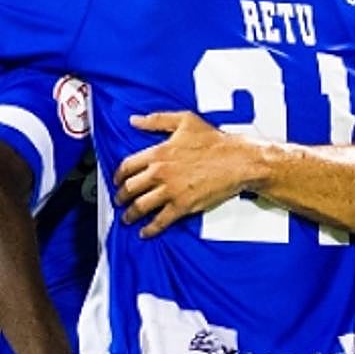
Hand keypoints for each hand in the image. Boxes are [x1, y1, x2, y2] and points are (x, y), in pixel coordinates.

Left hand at [113, 111, 256, 238]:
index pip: (127, 167)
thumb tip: (134, 120)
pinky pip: (160, 221)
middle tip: (119, 201)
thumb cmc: (214, 141)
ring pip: (140, 206)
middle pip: (130, 188)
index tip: (116, 181)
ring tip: (127, 218)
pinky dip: (149, 229)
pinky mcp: (183, 206)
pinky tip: (144, 232)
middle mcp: (160, 173)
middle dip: (120, 197)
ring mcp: (170, 191)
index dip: (118, 176)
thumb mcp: (184, 121)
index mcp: (158, 152)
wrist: (238, 161)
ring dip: (130, 214)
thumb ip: (156, 121)